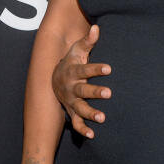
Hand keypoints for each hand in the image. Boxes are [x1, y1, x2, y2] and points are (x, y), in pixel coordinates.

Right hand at [52, 24, 111, 138]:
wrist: (54, 79)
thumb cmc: (71, 62)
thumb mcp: (77, 50)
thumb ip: (88, 41)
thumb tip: (97, 28)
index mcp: (73, 72)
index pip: (85, 69)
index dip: (96, 69)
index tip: (109, 68)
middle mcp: (71, 87)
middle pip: (83, 90)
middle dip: (95, 92)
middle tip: (109, 93)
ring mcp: (71, 101)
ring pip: (80, 108)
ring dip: (90, 113)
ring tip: (103, 118)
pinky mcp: (72, 111)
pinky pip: (76, 122)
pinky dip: (82, 129)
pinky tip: (93, 135)